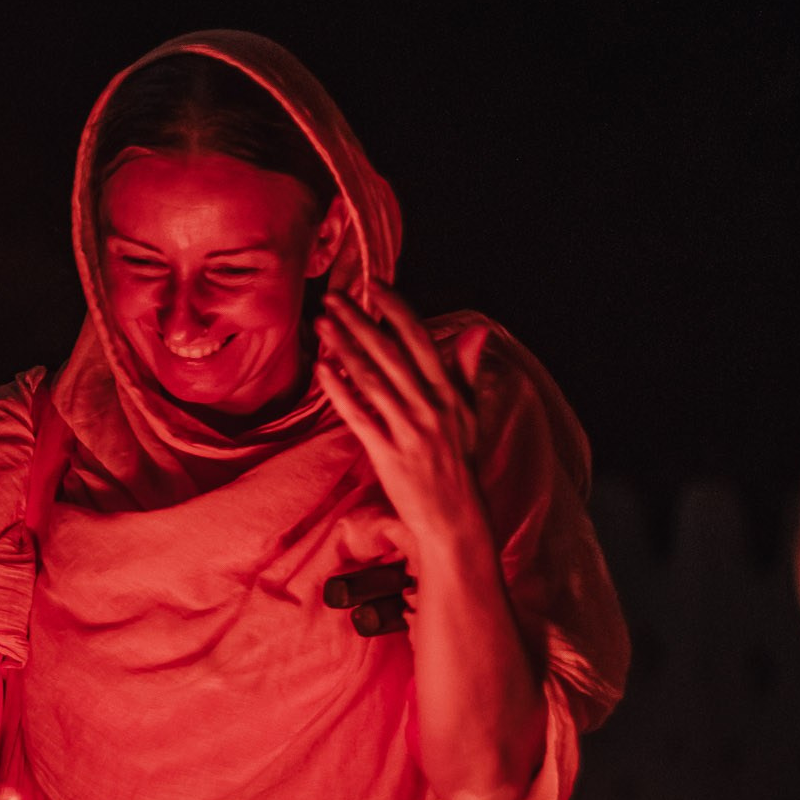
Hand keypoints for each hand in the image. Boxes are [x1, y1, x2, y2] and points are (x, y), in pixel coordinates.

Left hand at [315, 287, 481, 546]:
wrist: (455, 514)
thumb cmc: (460, 461)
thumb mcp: (471, 413)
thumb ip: (467, 370)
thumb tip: (477, 331)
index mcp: (449, 391)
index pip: (420, 338)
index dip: (396, 308)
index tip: (374, 284)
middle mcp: (430, 406)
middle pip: (389, 352)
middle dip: (360, 320)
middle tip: (334, 296)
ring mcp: (409, 429)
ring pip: (371, 378)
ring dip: (344, 346)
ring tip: (322, 322)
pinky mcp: (388, 453)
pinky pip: (359, 415)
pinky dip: (339, 390)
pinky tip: (322, 369)